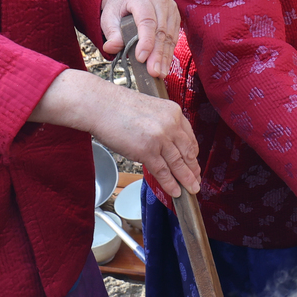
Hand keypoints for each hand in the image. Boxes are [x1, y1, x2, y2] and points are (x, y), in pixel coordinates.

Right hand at [30, 70, 200, 196]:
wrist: (100, 105)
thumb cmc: (119, 107)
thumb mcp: (151, 110)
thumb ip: (163, 125)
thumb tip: (167, 145)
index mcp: (174, 112)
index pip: (189, 138)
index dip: (193, 154)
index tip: (194, 163)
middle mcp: (171, 125)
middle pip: (187, 152)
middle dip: (193, 169)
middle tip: (196, 181)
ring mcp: (160, 138)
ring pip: (178, 164)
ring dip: (186, 179)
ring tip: (191, 190)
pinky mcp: (147, 151)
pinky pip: (162, 171)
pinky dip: (170, 184)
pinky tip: (176, 192)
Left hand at [100, 0, 179, 77]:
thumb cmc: (119, 9)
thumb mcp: (109, 18)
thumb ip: (111, 34)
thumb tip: (111, 48)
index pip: (147, 21)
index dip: (146, 41)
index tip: (141, 59)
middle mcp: (159, 1)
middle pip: (160, 31)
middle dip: (157, 54)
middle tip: (153, 72)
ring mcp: (170, 8)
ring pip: (169, 36)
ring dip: (165, 57)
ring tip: (160, 73)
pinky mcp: (175, 17)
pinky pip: (173, 38)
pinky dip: (168, 53)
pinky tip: (164, 66)